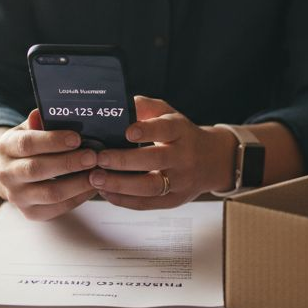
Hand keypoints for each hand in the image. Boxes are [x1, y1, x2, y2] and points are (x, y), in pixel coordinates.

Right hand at [0, 109, 99, 220]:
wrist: (15, 174)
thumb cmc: (31, 146)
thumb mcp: (31, 129)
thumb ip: (40, 122)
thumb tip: (46, 111)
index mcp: (6, 147)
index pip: (27, 143)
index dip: (53, 141)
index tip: (77, 138)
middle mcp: (6, 173)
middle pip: (37, 169)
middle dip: (68, 163)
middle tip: (93, 156)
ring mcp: (17, 196)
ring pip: (50, 193)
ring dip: (78, 183)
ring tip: (98, 173)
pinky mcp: (30, 213)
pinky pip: (57, 208)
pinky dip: (78, 197)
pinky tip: (92, 186)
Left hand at [88, 96, 235, 209]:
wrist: (212, 161)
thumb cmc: (180, 134)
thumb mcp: (168, 113)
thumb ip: (145, 107)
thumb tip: (120, 104)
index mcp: (181, 131)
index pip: (165, 129)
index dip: (147, 130)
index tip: (127, 132)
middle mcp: (183, 157)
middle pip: (155, 160)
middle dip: (124, 160)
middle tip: (99, 158)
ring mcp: (181, 181)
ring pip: (151, 186)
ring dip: (120, 184)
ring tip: (96, 178)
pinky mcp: (175, 200)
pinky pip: (148, 203)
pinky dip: (125, 200)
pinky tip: (106, 192)